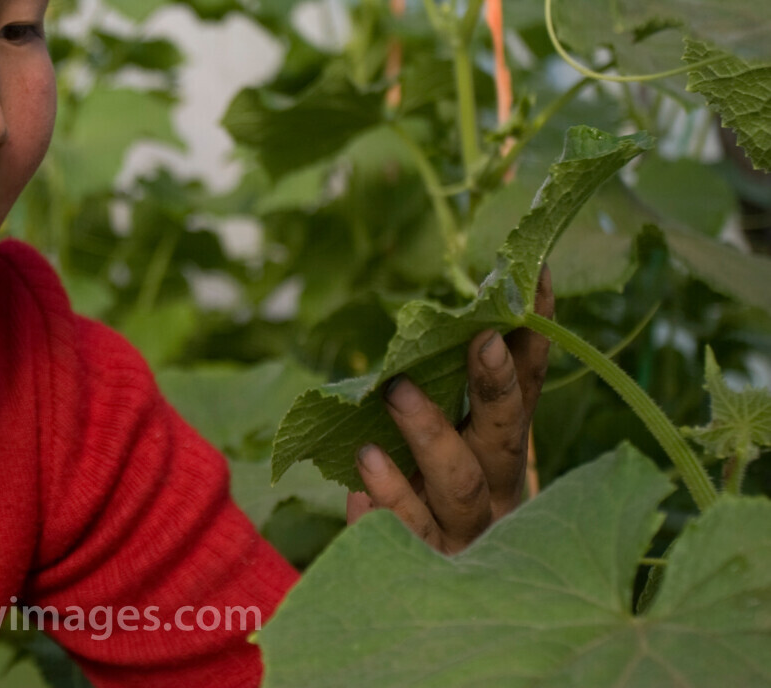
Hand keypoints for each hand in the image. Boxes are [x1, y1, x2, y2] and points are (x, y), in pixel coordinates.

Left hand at [345, 267, 552, 553]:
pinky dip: (386, 506)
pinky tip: (360, 483)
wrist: (452, 613)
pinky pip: (405, 535)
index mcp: (506, 454)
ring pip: (456, 486)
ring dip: (429, 435)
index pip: (528, 388)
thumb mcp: (459, 446)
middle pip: (502, 437)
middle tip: (478, 339)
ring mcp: (466, 533)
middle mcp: (497, 492)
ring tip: (395, 394)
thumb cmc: (447, 506)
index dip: (534, 338)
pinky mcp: (427, 566)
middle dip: (495, 386)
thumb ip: (458, 395)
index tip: (532, 281)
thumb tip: (465, 314)